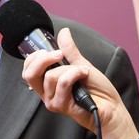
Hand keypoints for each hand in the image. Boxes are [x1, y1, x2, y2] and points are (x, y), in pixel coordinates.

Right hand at [22, 27, 138, 138]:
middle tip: (60, 54)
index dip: (34, 57)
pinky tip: (84, 76)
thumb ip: (69, 50)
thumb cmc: (97, 90)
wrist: (111, 106)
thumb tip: (63, 32)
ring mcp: (52, 100)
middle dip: (44, 59)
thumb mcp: (81, 64)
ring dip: (71, 69)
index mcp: (47, 83)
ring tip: (83, 72)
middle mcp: (46, 93)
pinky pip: (63, 82)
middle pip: (30, 74)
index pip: (28, 70)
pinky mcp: (61, 105)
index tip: (47, 50)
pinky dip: (75, 74)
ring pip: (51, 76)